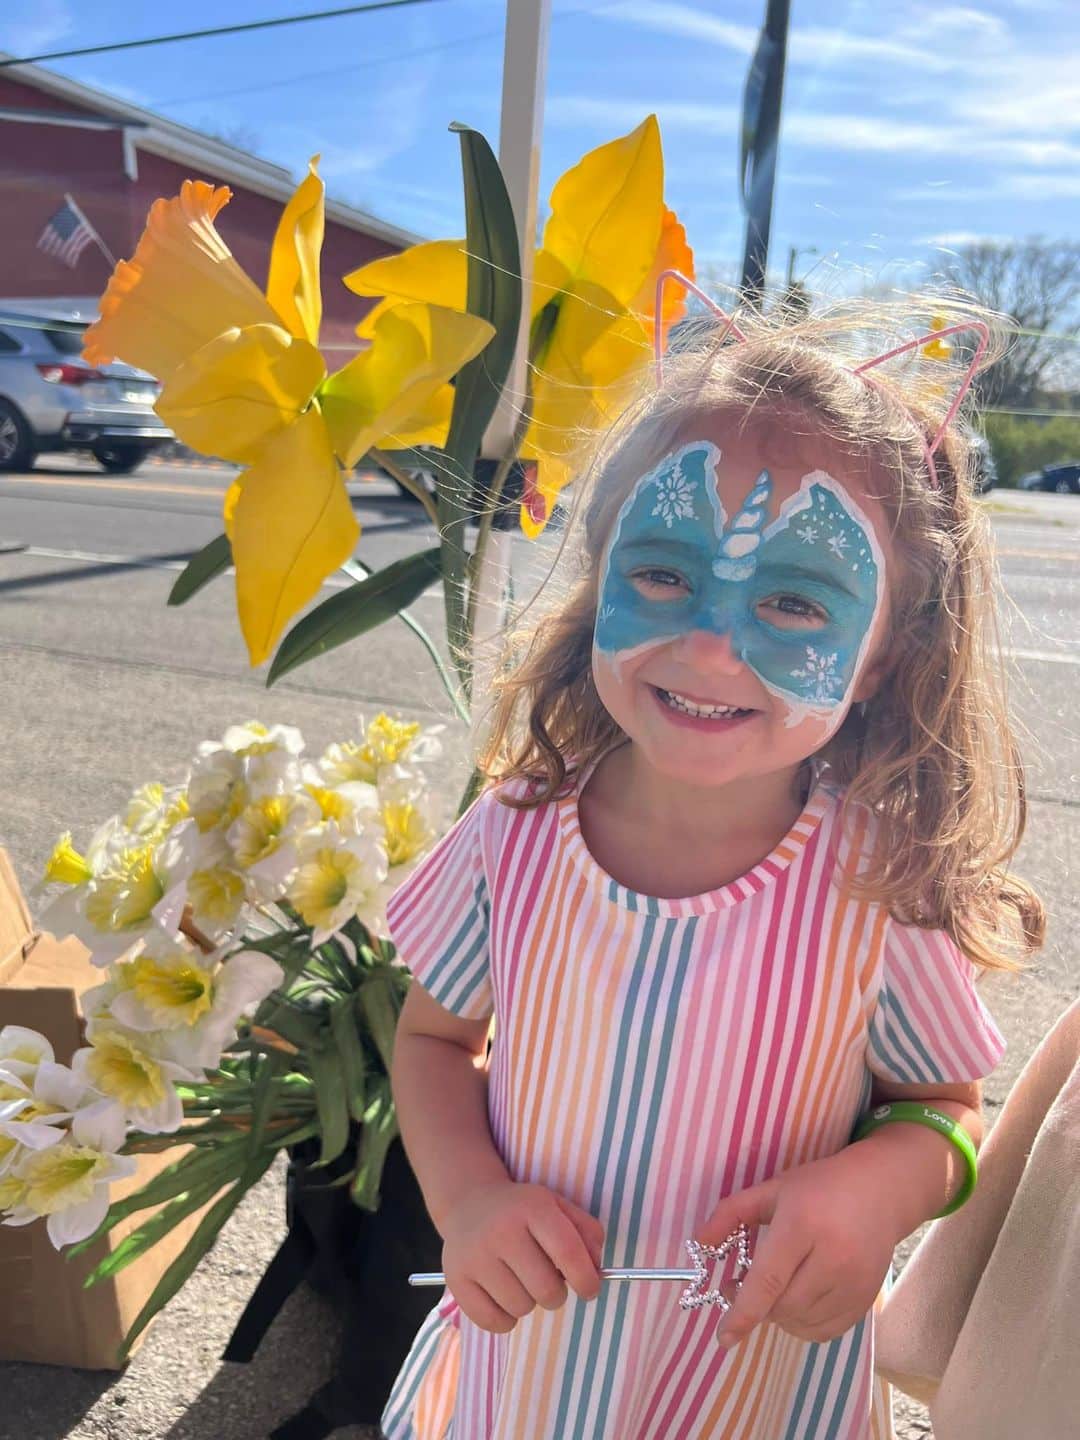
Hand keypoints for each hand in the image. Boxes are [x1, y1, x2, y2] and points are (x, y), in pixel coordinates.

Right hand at [440, 1179, 603, 1333]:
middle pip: (546, 1289)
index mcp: (532, 1207)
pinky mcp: (456, 1280)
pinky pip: (494, 1323)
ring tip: (520, 1280)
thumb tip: (595, 1270)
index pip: (568, 1251)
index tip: (590, 1289)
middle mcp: (500, 1230)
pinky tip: (503, 1294)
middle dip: (556, 1293)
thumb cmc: (523, 1212)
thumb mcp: (558, 1208)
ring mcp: (474, 1256)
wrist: (469, 1203)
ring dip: (529, 1302)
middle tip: (548, 1281)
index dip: (587, 1279)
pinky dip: (506, 1318)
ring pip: (521, 1308)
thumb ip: (587, 1234)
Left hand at [699, 1146, 902, 1348]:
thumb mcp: (772, 1189)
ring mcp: (854, 1282)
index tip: (722, 1337)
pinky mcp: (866, 1300)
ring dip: (778, 1315)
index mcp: (802, 1224)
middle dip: (756, 1306)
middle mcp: (832, 1257)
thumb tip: (700, 1246)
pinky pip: (826, 1331)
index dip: (742, 1313)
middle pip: (783, 1307)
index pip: (768, 1281)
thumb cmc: (820, 1187)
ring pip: (802, 1323)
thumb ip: (731, 1213)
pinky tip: (797, 1298)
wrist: (881, 1191)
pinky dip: (803, 1324)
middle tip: (741, 1284)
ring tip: (774, 1286)